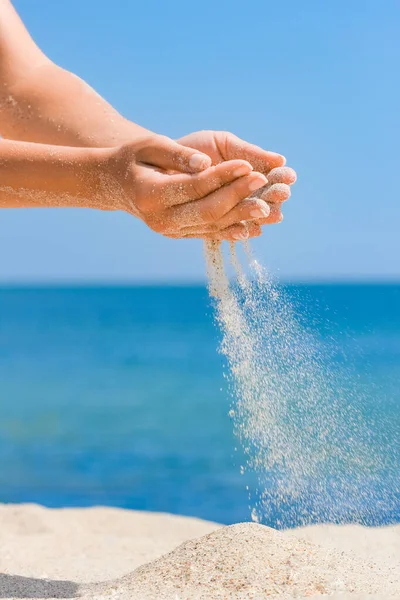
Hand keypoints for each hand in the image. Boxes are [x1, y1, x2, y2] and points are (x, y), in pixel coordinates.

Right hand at [103, 136, 268, 240]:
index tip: (248, 165)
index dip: (223, 176)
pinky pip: (209, 234)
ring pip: (211, 226)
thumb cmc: (133, 158)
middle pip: (207, 211)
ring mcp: (169, 231)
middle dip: (238, 197)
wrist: (116, 184)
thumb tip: (206, 163)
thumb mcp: (149, 146)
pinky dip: (231, 230)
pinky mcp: (179, 234)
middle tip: (265, 183)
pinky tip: (253, 226)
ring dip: (241, 216)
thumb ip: (177, 154)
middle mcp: (160, 219)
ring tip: (269, 206)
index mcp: (150, 194)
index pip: (194, 187)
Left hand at [178, 131, 296, 237]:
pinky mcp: (212, 226)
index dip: (280, 178)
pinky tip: (250, 230)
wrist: (160, 163)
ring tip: (270, 212)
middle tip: (282, 193)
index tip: (288, 176)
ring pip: (250, 217)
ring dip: (262, 215)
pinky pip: (228, 231)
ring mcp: (229, 211)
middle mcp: (243, 194)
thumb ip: (248, 152)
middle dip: (274, 196)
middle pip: (265, 199)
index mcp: (249, 173)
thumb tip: (279, 160)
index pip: (271, 177)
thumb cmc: (195, 150)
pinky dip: (240, 231)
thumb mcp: (223, 144)